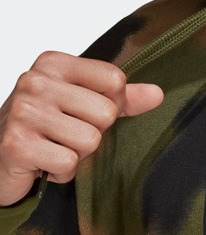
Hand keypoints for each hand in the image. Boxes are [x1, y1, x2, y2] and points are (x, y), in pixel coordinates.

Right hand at [0, 51, 163, 206]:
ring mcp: (24, 112)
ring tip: (54, 146)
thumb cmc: (45, 124)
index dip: (111, 103)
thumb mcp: (83, 101)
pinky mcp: (17, 144)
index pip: (115, 80)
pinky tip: (43, 162)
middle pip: (106, 112)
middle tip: (66, 133)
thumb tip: (158, 94)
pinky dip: (61, 171)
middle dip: (93, 132)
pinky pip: (70, 163)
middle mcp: (36, 81)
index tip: (85, 110)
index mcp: (54, 63)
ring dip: (77, 153)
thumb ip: (121, 97)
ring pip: (90, 140)